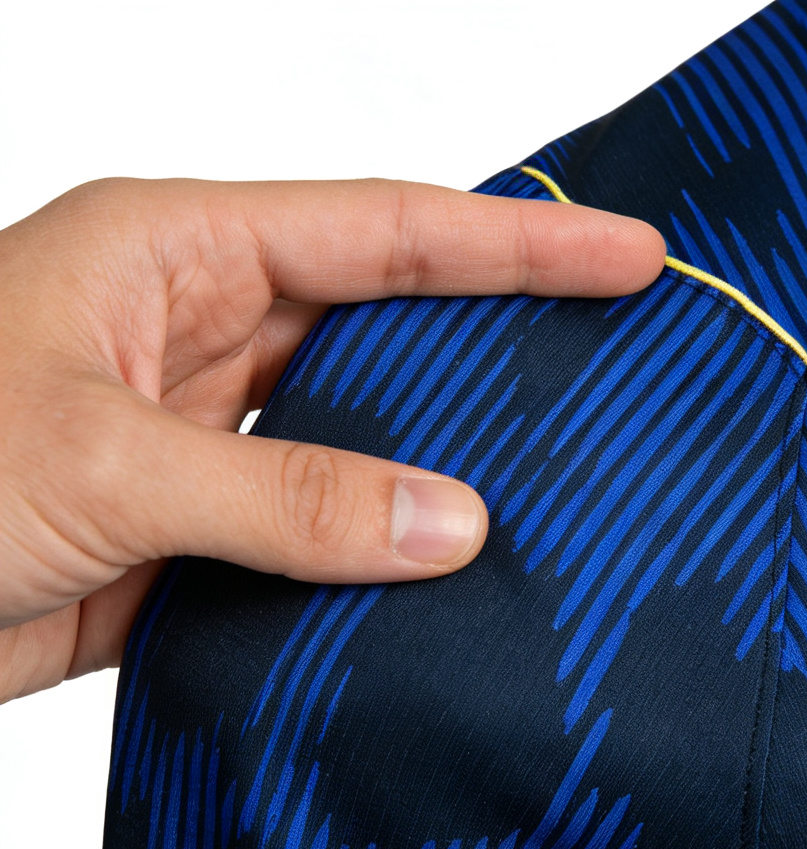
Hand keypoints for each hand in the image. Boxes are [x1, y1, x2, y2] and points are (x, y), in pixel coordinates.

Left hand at [0, 177, 664, 700]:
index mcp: (173, 256)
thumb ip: (286, 495)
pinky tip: (447, 579)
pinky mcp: (199, 533)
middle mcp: (199, 337)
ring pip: (361, 439)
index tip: (625, 252)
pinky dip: (378, 562)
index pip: (384, 232)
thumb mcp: (102, 463)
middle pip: (389, 325)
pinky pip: (320, 535)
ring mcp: (205, 440)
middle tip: (625, 352)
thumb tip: (451, 523)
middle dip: (505, 336)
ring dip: (442, 465)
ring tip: (562, 475)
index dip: (516, 241)